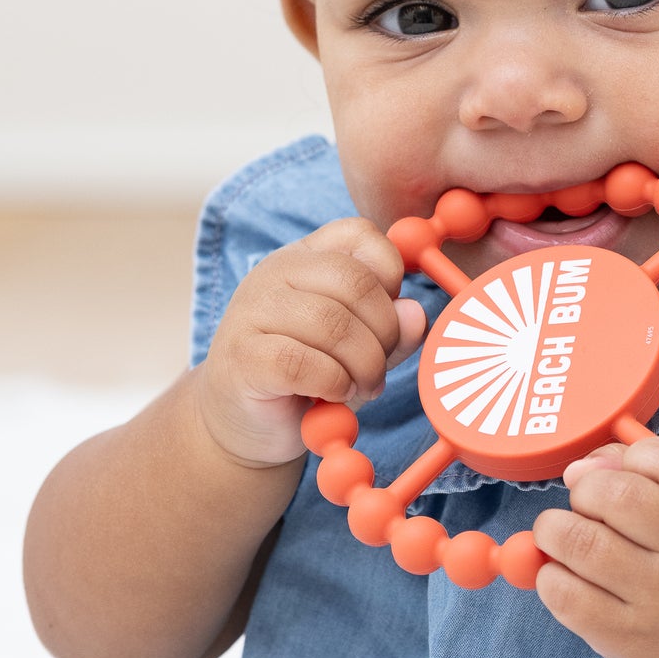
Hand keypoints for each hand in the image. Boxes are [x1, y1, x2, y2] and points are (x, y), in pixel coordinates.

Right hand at [194, 217, 426, 468]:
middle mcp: (274, 272)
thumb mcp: (360, 349)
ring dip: (364, 366)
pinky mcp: (243, 356)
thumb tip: (415, 313)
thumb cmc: (307, 379)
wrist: (243, 423)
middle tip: (380, 368)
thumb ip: (391, 330)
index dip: (390, 275)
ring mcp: (252, 310)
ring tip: (360, 386)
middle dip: (384, 332)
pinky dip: (335, 384)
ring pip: (333, 324)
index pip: (360, 234)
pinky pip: (306, 364)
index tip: (387, 317)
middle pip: (355, 281)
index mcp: (305, 257)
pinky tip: (333, 395)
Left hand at [533, 437, 658, 657]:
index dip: (637, 455)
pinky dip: (548, 572)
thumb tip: (578, 469)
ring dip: (554, 527)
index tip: (623, 469)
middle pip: (620, 495)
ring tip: (562, 534)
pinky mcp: (623, 636)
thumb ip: (646, 473)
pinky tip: (564, 572)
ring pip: (581, 541)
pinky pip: (562, 591)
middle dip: (586, 489)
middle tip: (586, 503)